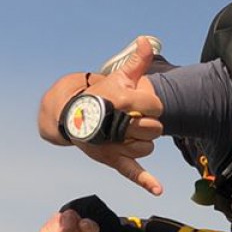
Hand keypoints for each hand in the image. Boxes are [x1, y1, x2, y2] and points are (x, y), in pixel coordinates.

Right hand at [39, 39, 167, 195]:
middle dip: (149, 125)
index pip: (155, 106)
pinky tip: (159, 190)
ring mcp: (114, 144)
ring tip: (130, 133)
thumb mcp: (118, 77)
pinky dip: (146, 181)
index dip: (153, 106)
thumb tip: (146, 40)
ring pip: (147, 148)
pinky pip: (131, 172)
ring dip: (144, 142)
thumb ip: (137, 62)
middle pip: (154, 129)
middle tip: (135, 120)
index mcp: (121, 101)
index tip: (143, 105)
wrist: (73, 118)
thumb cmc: (101, 96)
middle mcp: (117, 124)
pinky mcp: (112, 159)